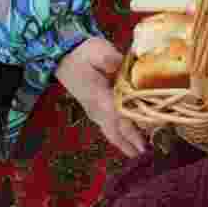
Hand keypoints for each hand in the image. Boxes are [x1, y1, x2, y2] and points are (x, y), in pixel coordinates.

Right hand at [56, 37, 145, 157]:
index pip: (119, 117)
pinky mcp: (94, 107)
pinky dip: (118, 135)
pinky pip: (108, 126)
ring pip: (110, 130)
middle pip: (115, 130)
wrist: (62, 55)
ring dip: (124, 142)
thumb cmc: (83, 53)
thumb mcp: (98, 51)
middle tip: (145, 155)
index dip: (132, 131)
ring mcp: (93, 109)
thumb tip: (127, 69)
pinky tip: (126, 139)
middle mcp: (96, 108)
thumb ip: (112, 61)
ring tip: (138, 152)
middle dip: (129, 143)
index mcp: (99, 96)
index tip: (144, 144)